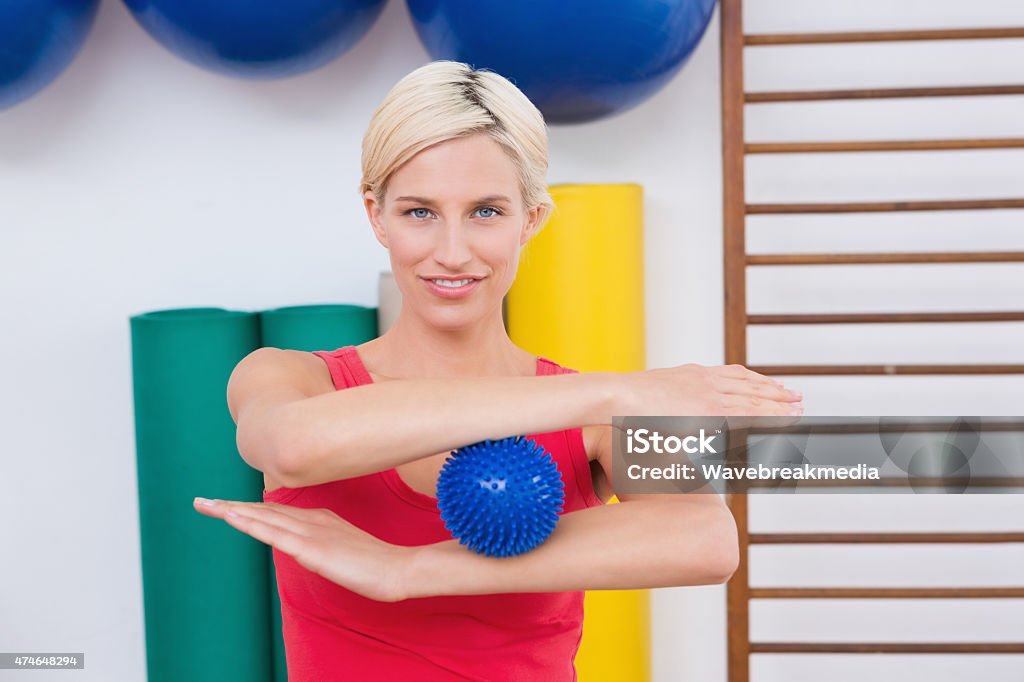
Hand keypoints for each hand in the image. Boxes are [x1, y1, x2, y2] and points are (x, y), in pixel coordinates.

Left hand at [192, 497, 413, 601]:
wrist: (398, 568)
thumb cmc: (376, 563)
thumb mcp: (345, 548)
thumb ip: (326, 541)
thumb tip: (308, 544)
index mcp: (319, 519)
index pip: (276, 512)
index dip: (249, 508)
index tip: (226, 507)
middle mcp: (311, 520)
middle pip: (263, 510)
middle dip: (231, 507)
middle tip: (201, 502)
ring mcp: (310, 533)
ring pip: (263, 518)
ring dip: (232, 511)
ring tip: (206, 506)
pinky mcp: (311, 549)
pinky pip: (273, 534)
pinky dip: (250, 524)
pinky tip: (232, 519)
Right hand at [619, 363, 802, 417]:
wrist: (614, 395)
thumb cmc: (621, 403)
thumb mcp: (647, 398)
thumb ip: (661, 404)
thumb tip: (661, 413)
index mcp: (693, 374)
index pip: (732, 375)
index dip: (755, 380)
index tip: (772, 383)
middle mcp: (706, 381)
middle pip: (749, 385)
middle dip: (775, 392)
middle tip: (797, 396)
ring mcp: (708, 395)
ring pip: (754, 401)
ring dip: (779, 406)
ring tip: (800, 409)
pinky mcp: (710, 411)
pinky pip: (747, 417)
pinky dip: (768, 420)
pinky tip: (784, 422)